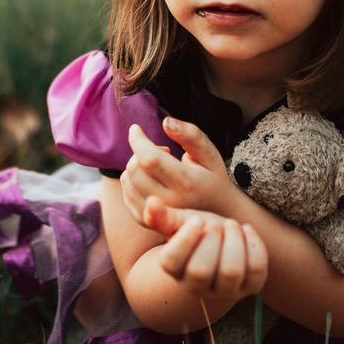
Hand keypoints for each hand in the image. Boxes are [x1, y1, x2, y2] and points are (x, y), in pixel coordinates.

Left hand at [121, 118, 235, 223]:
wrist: (218, 211)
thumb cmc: (211, 176)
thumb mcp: (209, 153)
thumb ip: (190, 135)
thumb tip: (166, 122)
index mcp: (188, 183)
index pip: (150, 159)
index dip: (138, 140)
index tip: (135, 128)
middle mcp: (171, 203)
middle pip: (135, 169)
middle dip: (139, 151)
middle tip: (160, 151)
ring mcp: (157, 216)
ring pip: (127, 181)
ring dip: (135, 165)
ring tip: (156, 166)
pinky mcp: (146, 222)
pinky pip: (125, 194)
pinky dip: (131, 180)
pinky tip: (149, 179)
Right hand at [147, 197, 268, 301]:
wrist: (224, 244)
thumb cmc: (198, 231)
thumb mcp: (180, 222)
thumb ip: (163, 216)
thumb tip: (151, 203)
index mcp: (175, 269)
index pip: (171, 262)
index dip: (185, 239)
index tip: (197, 221)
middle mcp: (198, 287)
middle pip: (200, 271)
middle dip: (211, 240)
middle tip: (216, 224)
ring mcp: (225, 291)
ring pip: (231, 272)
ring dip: (234, 242)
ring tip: (231, 225)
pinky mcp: (250, 288)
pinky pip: (256, 271)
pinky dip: (254, 245)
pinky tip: (247, 231)